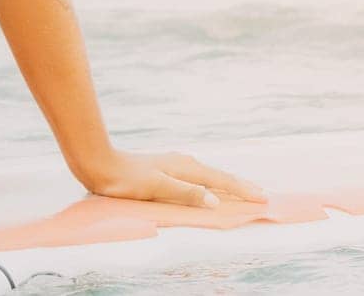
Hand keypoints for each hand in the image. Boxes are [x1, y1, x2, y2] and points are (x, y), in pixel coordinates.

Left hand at [77, 147, 267, 207]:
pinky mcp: (166, 169)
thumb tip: (215, 200)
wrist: (101, 166)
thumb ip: (186, 193)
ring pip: (208, 175)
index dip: (241, 190)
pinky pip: (197, 177)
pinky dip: (210, 182)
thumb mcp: (157, 188)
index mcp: (185, 167)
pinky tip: (208, 186)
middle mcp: (183, 163)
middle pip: (218, 176)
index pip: (221, 181)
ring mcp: (175, 165)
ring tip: (241, 191)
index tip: (261, 197)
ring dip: (226, 184)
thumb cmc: (127, 179)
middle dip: (239, 185)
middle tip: (260, 195)